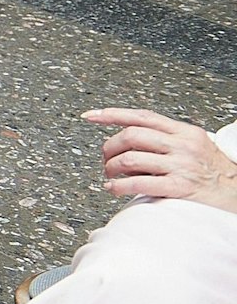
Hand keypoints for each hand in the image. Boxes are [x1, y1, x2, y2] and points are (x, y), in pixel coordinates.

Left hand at [86, 108, 236, 213]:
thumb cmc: (212, 174)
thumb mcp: (194, 147)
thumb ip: (166, 141)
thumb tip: (128, 144)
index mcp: (185, 131)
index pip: (142, 116)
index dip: (113, 114)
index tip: (91, 116)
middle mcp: (183, 145)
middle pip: (131, 136)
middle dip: (109, 147)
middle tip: (106, 159)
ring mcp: (181, 165)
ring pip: (130, 159)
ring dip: (111, 168)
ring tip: (110, 175)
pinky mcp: (179, 187)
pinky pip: (138, 183)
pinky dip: (118, 186)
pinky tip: (113, 189)